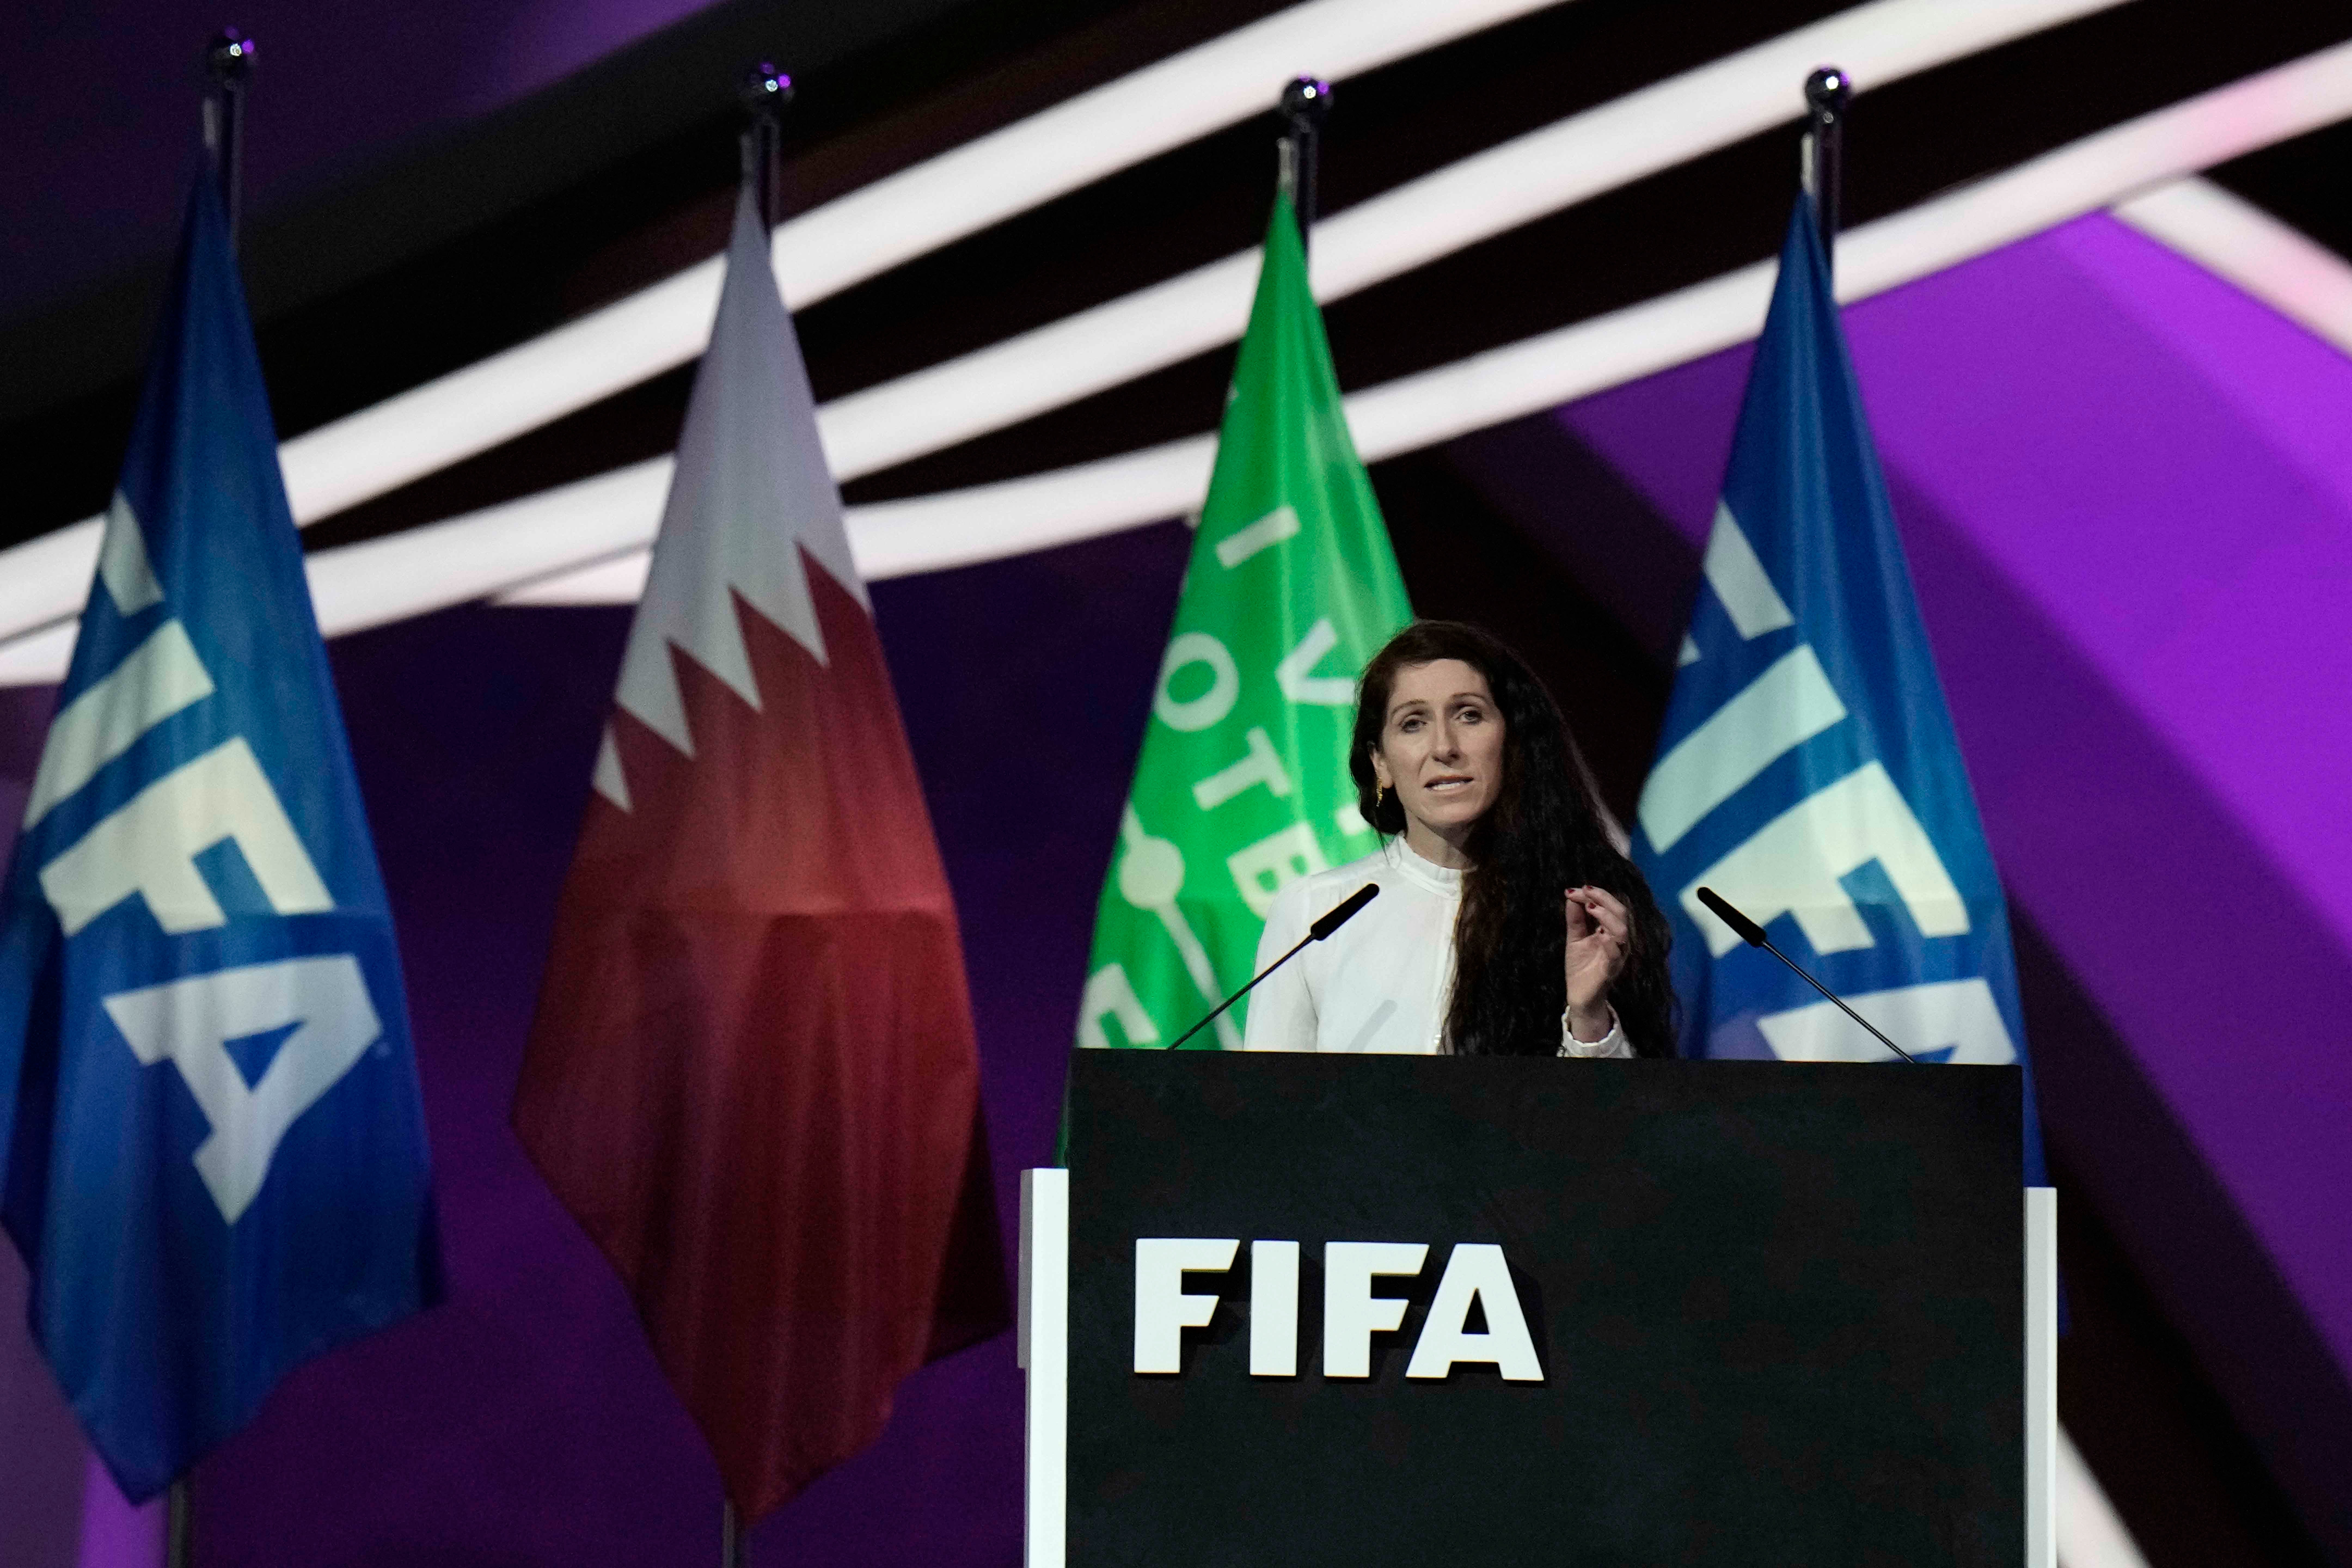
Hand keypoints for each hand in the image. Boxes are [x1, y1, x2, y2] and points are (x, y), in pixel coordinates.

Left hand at [1563, 885, 1629, 1040]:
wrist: (1579, 995)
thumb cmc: (1580, 966)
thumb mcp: (1575, 937)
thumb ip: (1576, 918)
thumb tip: (1571, 894)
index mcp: (1610, 931)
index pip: (1611, 906)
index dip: (1596, 894)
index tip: (1575, 889)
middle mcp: (1618, 941)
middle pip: (1621, 913)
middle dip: (1604, 898)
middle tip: (1585, 891)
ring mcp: (1617, 955)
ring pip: (1622, 931)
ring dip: (1607, 916)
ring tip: (1590, 907)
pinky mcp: (1611, 970)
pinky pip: (1616, 954)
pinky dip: (1610, 943)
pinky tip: (1600, 934)